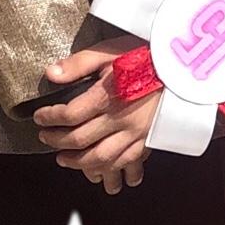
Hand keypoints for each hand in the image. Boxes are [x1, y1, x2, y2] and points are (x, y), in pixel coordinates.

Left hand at [33, 43, 163, 191]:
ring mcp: (136, 133)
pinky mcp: (149, 140)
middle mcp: (120, 119)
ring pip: (101, 158)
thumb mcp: (111, 51)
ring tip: (64, 159)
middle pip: (80, 139)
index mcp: (108, 95)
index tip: (40, 117)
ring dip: (78, 163)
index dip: (49, 117)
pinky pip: (127, 163)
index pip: (69, 114)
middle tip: (45, 137)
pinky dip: (111, 171)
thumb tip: (51, 74)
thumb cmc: (147, 56)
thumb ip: (79, 63)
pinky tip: (100, 173)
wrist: (184, 67)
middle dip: (57, 140)